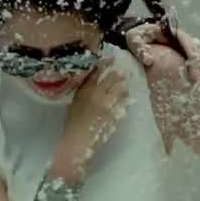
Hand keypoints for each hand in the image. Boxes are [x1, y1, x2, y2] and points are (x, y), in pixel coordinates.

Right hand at [54, 59, 128, 176]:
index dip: (105, 63)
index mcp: (84, 90)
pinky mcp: (115, 113)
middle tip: (122, 71)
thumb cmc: (72, 124)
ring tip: (125, 83)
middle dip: (118, 73)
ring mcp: (107, 103)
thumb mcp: (73, 103)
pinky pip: (124, 101)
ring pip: (121, 88)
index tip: (111, 58)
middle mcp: (96, 94)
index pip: (96, 71)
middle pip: (112, 77)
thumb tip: (91, 82)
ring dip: (124, 84)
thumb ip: (82, 92)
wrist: (77, 142)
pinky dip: (126, 98)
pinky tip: (127, 97)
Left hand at [125, 23, 199, 84]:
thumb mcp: (133, 39)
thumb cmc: (135, 38)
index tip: (194, 60)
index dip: (190, 49)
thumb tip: (149, 60)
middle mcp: (179, 39)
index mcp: (170, 32)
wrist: (136, 40)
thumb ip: (140, 48)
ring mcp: (181, 47)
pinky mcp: (181, 55)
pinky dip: (199, 68)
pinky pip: (192, 61)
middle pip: (194, 48)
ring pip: (196, 54)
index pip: (184, 39)